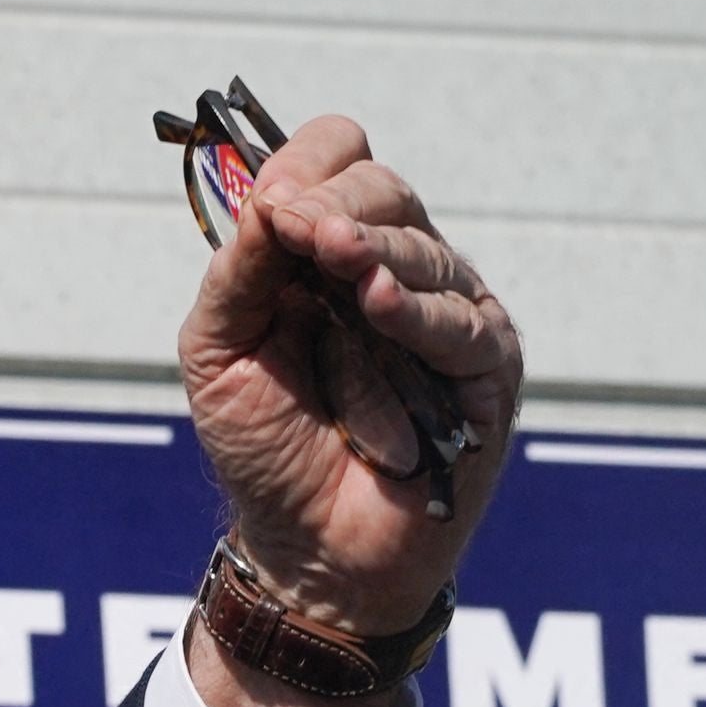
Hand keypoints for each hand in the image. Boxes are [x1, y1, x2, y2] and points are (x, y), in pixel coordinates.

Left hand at [177, 114, 521, 640]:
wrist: (307, 546)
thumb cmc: (265, 448)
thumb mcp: (218, 353)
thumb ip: (237, 274)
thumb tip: (265, 197)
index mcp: (329, 253)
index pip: (338, 160)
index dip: (307, 167)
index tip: (269, 205)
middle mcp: (394, 267)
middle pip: (382, 189)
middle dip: (334, 202)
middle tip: (297, 227)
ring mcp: (447, 311)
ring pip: (421, 248)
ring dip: (373, 249)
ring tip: (336, 256)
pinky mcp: (487, 364)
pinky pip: (457, 321)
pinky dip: (415, 311)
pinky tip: (378, 306)